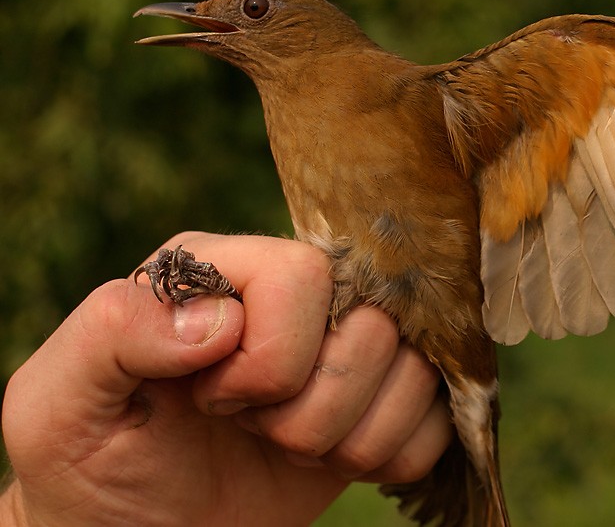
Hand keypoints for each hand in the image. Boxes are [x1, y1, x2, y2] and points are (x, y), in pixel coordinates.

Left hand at [1, 232, 450, 525]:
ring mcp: (348, 348)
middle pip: (375, 327)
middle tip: (253, 433)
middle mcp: (298, 296)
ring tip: (289, 450)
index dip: (272, 357)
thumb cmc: (90, 468)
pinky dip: (390, 457)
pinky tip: (335, 464)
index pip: (303, 275)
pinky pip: (437, 418)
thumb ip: (114, 332)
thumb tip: (221, 322)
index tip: (217, 403)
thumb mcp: (57, 403)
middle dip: (310, 411)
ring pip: (415, 372)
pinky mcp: (382, 400)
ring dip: (351, 438)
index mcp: (224, 268)